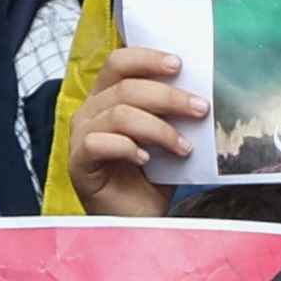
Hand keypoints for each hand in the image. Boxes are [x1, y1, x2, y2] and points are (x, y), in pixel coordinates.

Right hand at [67, 48, 205, 218]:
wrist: (138, 222)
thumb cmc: (150, 180)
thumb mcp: (166, 139)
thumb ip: (174, 115)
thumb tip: (202, 94)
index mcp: (106, 98)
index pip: (118, 63)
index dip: (147, 58)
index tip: (179, 65)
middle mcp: (89, 112)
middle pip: (125, 87)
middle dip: (168, 96)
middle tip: (199, 108)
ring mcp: (79, 137)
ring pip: (118, 114)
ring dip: (158, 128)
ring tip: (183, 146)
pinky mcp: (78, 163)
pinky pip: (99, 143)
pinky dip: (128, 147)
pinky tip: (147, 160)